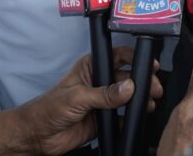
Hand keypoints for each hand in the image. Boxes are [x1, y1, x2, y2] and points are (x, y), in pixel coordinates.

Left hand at [17, 47, 149, 154]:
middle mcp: (100, 82)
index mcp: (92, 68)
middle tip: (154, 89)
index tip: (150, 65)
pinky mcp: (104, 119)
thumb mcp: (78, 97)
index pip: (119, 57)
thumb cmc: (48, 108)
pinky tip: (137, 118)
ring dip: (140, 100)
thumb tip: (128, 87)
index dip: (135, 59)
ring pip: (127, 97)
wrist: (38, 136)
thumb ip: (105, 94)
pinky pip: (122, 117)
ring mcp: (103, 101)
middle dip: (143, 82)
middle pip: (128, 77)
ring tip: (150, 103)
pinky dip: (131, 118)